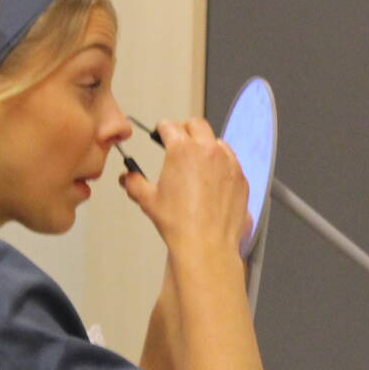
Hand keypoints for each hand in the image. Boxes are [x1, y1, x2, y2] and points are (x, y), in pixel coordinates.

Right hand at [121, 118, 250, 258]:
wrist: (206, 244)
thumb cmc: (179, 223)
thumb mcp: (148, 200)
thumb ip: (134, 183)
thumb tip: (127, 178)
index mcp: (182, 149)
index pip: (170, 125)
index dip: (162, 129)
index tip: (161, 133)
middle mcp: (208, 151)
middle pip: (197, 125)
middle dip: (186, 130)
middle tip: (179, 142)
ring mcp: (228, 163)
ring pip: (217, 142)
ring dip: (206, 146)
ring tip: (197, 163)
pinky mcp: (241, 178)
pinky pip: (232, 162)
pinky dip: (222, 165)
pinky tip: (213, 180)